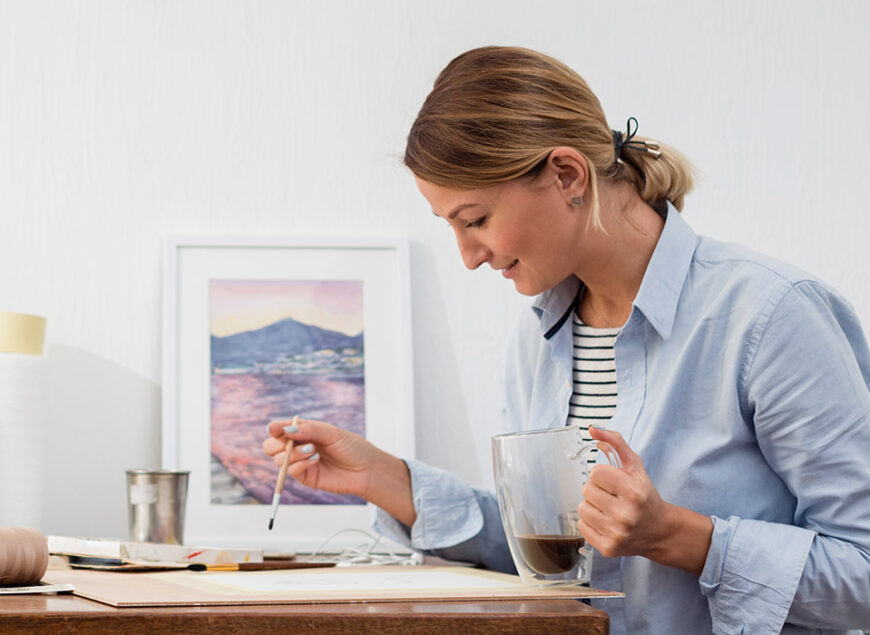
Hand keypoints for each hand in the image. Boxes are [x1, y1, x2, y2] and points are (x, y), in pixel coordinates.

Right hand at [262, 419, 415, 524]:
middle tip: (289, 442)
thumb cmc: (351, 447)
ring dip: (292, 453)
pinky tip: (315, 459)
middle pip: (271, 446)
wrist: (365, 469)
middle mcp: (298, 446)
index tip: (273, 428)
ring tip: (312, 450)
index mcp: (304, 432)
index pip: (282, 429)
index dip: (275, 428)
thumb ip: (309, 429)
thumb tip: (287, 429)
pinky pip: (290, 471)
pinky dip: (300, 464)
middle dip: (277, 443)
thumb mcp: (331, 433)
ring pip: (278, 458)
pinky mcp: (305, 477)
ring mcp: (300, 462)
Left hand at [576, 426, 711, 574]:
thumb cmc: (644, 494)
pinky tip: (607, 522)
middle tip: (611, 496)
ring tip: (609, 509)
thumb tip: (592, 429)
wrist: (660, 531)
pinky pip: (582, 527)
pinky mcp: (608, 549)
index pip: (596, 473)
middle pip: (587, 490)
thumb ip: (615, 443)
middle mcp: (626, 515)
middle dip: (597, 490)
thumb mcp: (635, 466)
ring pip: (582, 508)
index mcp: (634, 492)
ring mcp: (616, 534)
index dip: (603, 474)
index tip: (613, 481)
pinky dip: (591, 523)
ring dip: (593, 506)